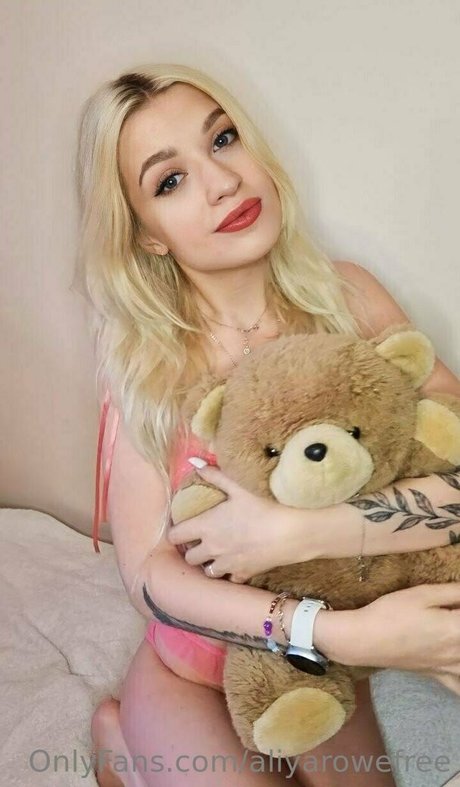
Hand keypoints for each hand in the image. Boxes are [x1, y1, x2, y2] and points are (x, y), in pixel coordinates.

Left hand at [167, 462, 296, 582]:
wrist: (290, 533)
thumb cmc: (262, 507)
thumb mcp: (238, 488)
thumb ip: (214, 476)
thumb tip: (193, 461)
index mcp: (205, 526)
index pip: (175, 536)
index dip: (176, 531)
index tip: (183, 526)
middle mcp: (211, 548)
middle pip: (188, 557)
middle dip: (191, 549)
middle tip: (200, 540)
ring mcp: (227, 564)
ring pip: (207, 571)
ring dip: (209, 562)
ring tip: (217, 552)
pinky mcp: (243, 574)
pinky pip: (229, 578)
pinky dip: (230, 572)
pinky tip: (237, 561)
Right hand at [329, 583, 459, 673]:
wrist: (365, 640)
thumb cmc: (391, 613)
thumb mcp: (422, 594)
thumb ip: (453, 592)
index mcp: (457, 629)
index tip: (455, 601)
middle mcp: (458, 652)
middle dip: (459, 622)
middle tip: (450, 615)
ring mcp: (448, 667)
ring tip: (451, 635)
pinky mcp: (436, 675)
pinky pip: (459, 686)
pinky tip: (455, 667)